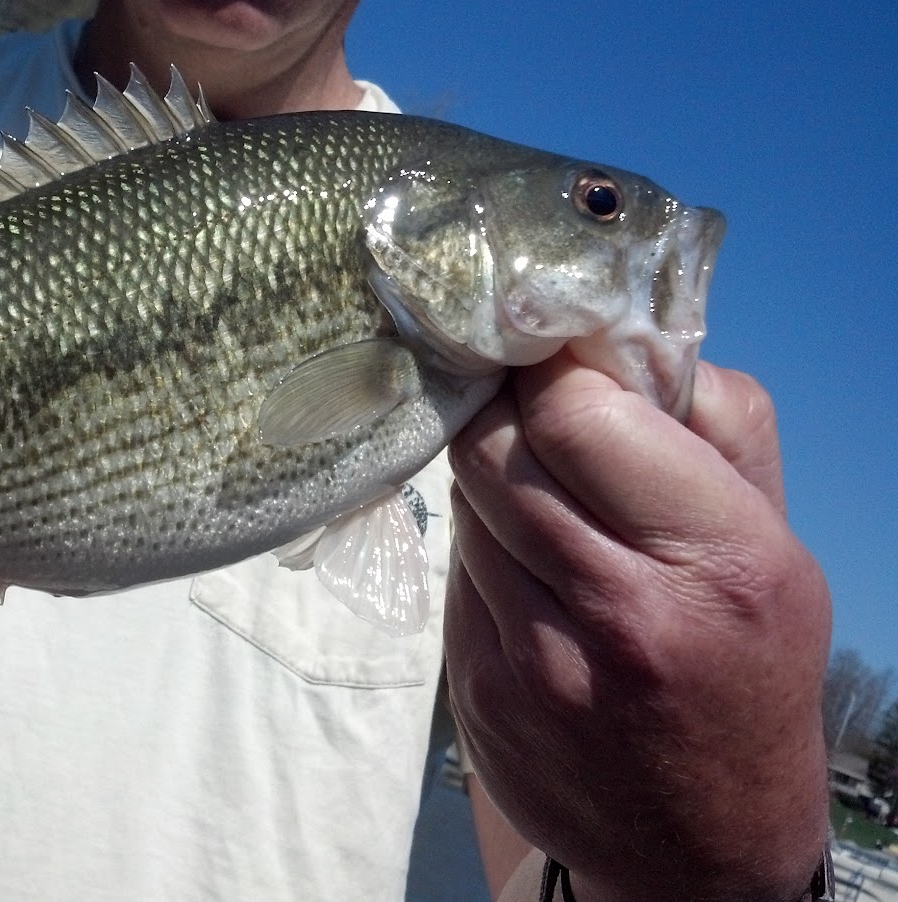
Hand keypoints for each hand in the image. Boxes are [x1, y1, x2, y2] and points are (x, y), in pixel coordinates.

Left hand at [444, 355, 828, 900]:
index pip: (575, 413)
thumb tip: (620, 336)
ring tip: (540, 496)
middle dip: (506, 411)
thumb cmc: (744, 664)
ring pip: (464, 501)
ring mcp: (537, 658)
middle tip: (529, 409)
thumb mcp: (777, 544)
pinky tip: (526, 567)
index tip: (556, 360)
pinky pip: (454, 569)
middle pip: (492, 447)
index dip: (553, 370)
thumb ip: (715, 427)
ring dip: (490, 477)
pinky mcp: (477, 688)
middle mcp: (622, 609)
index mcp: (718, 559)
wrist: (700, 840)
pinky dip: (480, 546)